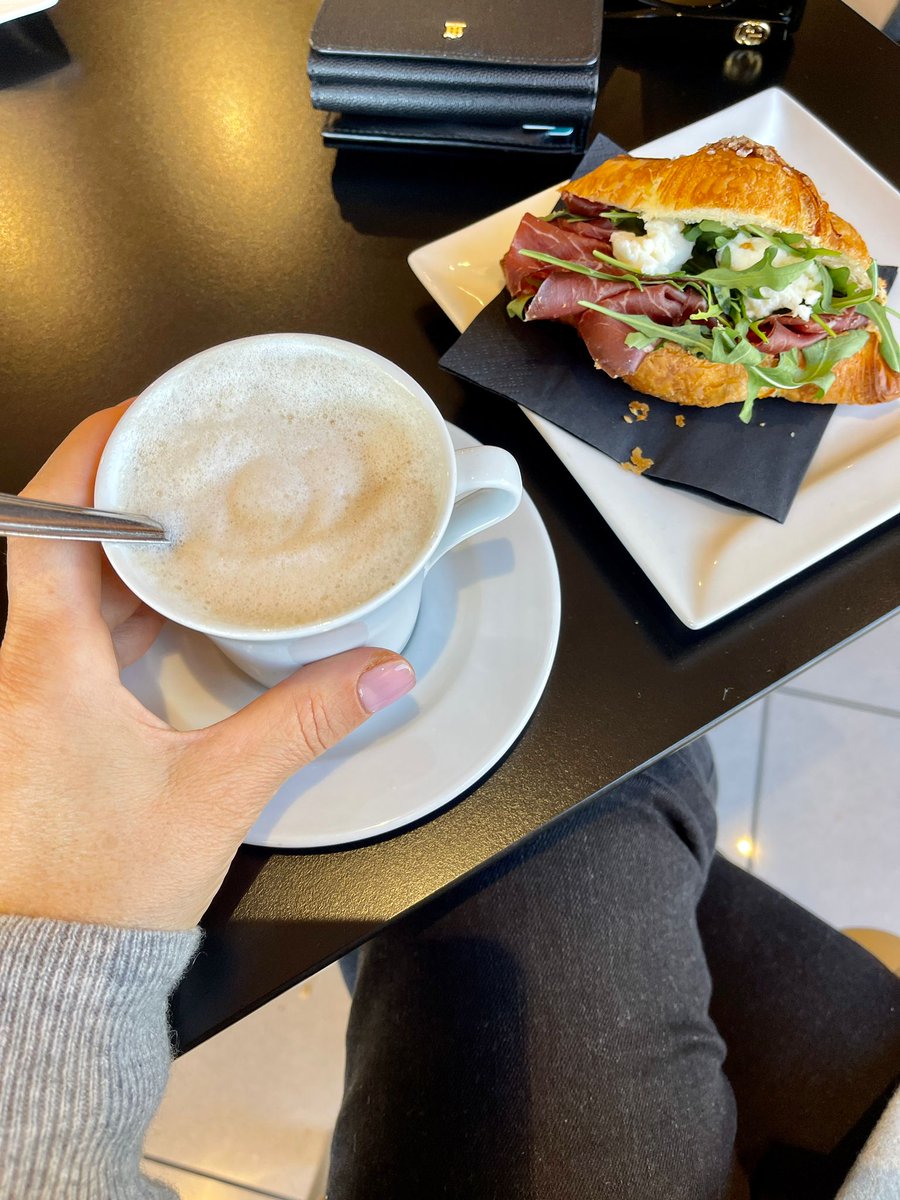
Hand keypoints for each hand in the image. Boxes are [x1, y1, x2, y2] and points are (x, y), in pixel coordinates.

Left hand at [0, 403, 414, 929]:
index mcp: (45, 667)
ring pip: (66, 588)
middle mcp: (21, 669)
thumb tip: (377, 673)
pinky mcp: (42, 719)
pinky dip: (120, 604)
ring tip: (190, 520)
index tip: (137, 418)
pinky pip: (73, 632)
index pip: (44, 524)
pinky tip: (170, 607)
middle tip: (185, 460)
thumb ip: (305, 720)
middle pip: (59, 542)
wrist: (54, 967)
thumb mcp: (218, 792)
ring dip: (124, 552)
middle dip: (123, 493)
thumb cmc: (104, 890)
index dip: (87, 455)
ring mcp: (26, 694)